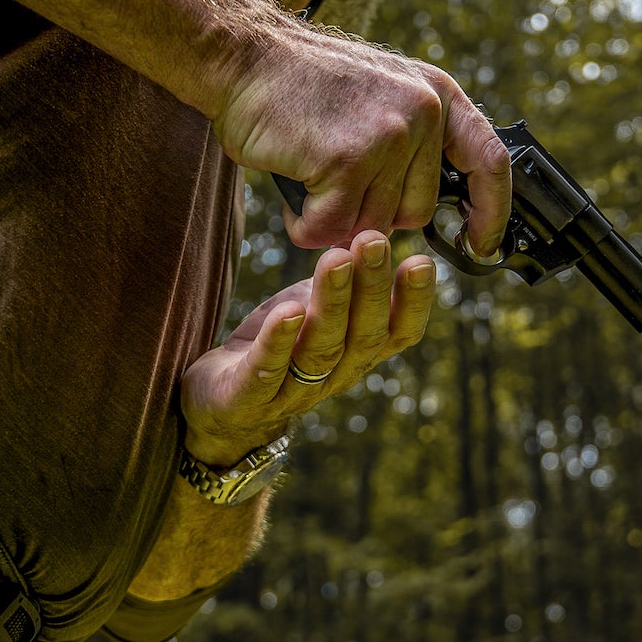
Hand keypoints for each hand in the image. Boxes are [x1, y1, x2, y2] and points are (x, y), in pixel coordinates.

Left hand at [180, 230, 435, 466]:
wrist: (219, 406)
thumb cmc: (279, 347)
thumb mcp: (318, 313)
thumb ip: (348, 286)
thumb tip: (379, 234)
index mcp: (357, 355)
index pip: (397, 334)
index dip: (414, 303)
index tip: (422, 262)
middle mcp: (334, 376)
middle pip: (362, 335)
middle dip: (371, 287)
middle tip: (373, 240)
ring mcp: (292, 392)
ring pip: (320, 349)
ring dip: (332, 303)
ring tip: (336, 259)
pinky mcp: (246, 398)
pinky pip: (266, 372)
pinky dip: (278, 341)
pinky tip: (287, 311)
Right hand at [214, 22, 510, 256]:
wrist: (245, 57)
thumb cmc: (304, 84)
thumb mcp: (384, 93)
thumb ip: (415, 139)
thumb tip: (431, 209)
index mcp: (439, 96)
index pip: (489, 161)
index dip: (490, 211)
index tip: (480, 246)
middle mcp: (423, 113)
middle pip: (417, 212)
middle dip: (374, 213)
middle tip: (335, 184)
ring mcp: (389, 136)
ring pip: (374, 226)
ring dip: (335, 219)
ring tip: (309, 179)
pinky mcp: (348, 160)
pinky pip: (334, 228)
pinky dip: (306, 225)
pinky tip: (294, 194)